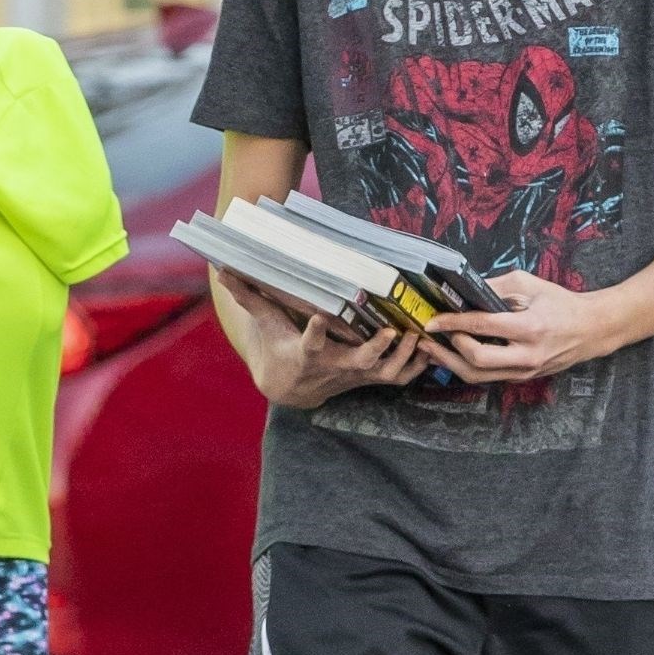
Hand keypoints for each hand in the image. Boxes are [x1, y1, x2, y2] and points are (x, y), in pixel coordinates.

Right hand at [217, 269, 430, 407]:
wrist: (289, 386)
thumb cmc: (278, 347)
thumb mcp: (264, 322)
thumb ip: (248, 295)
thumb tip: (222, 268)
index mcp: (307, 354)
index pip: (310, 344)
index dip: (315, 333)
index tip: (319, 318)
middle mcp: (334, 367)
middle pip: (357, 363)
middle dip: (375, 350)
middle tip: (391, 331)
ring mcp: (355, 375)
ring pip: (384, 373)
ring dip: (404, 357)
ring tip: (418, 335)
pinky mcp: (369, 378)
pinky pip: (398, 378)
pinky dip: (416, 366)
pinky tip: (431, 347)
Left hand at [418, 269, 613, 385]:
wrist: (590, 329)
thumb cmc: (560, 303)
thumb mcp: (530, 284)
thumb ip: (495, 286)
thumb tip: (464, 290)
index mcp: (529, 327)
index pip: (482, 326)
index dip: (453, 322)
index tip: (433, 318)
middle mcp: (526, 354)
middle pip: (476, 359)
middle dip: (448, 347)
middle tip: (433, 334)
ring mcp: (524, 371)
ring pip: (478, 376)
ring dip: (450, 362)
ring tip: (431, 349)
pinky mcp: (521, 378)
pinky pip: (488, 376)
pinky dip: (466, 366)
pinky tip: (453, 354)